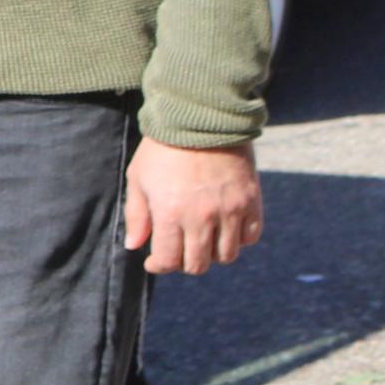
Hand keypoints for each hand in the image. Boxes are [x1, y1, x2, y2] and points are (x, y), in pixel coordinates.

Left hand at [125, 138, 261, 273]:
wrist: (201, 119)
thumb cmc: (163, 149)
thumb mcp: (138, 179)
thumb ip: (137, 215)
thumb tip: (134, 246)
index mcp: (170, 213)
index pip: (168, 261)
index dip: (159, 266)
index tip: (154, 261)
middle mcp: (201, 217)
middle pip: (198, 264)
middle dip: (184, 263)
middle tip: (179, 251)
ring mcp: (230, 210)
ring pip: (226, 255)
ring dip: (212, 254)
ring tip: (202, 240)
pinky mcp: (251, 201)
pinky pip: (251, 237)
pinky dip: (240, 239)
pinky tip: (226, 229)